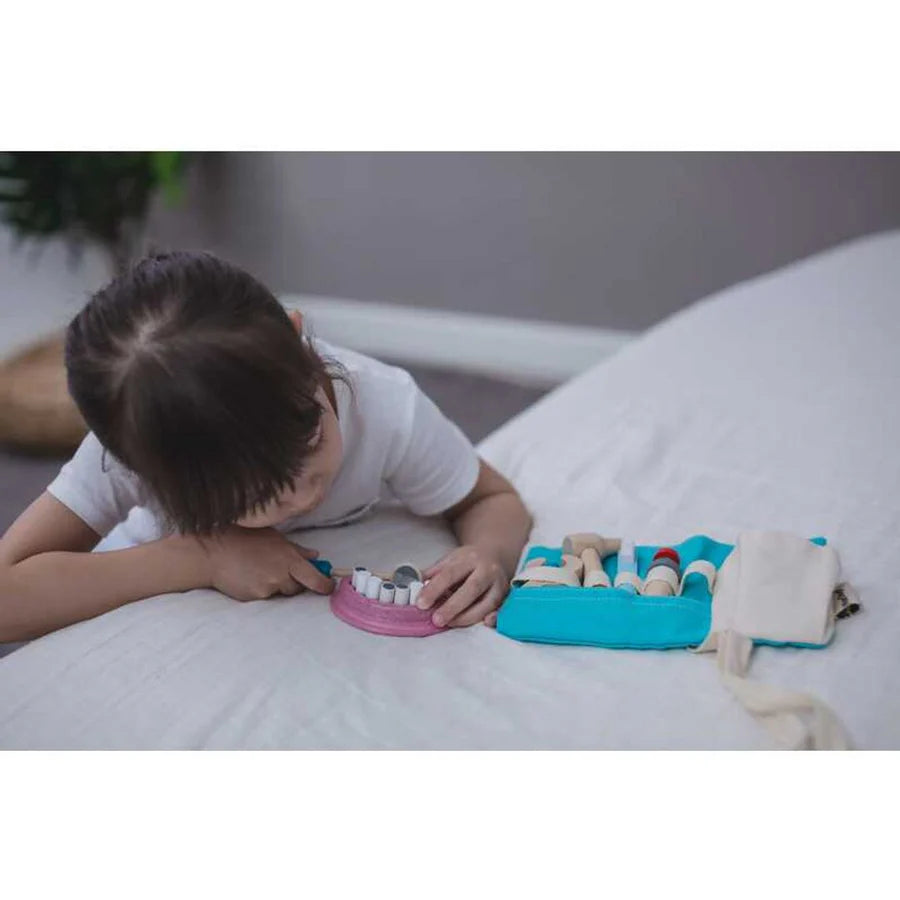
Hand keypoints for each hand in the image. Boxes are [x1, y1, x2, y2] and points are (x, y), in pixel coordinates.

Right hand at [195, 526, 332, 600]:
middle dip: (294, 582)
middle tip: (278, 570)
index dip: (324, 585)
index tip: (329, 587)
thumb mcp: (275, 538)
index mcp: (289, 558)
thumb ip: (296, 550)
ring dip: (277, 586)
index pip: (315, 578)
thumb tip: (315, 555)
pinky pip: (266, 597)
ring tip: (260, 571)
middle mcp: (281, 574)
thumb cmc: (245, 539)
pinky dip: (262, 589)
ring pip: (281, 593)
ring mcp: (268, 587)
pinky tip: (250, 577)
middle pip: (298, 588)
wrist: (215, 551)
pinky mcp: (255, 597)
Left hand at [418, 545, 509, 627]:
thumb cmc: (469, 561)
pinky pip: (502, 609)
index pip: (450, 574)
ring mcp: (499, 584)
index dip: (434, 590)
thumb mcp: (451, 560)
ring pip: (487, 603)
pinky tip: (484, 623)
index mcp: (470, 558)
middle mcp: (487, 570)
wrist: (496, 555)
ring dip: (468, 616)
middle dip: (453, 606)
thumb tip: (412, 586)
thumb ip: (433, 573)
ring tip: (450, 624)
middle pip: (471, 589)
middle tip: (436, 620)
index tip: (421, 604)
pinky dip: (494, 618)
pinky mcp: (506, 596)